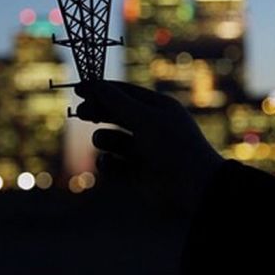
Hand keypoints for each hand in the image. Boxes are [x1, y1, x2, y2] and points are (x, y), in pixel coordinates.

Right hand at [75, 80, 223, 214]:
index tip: (79, 89)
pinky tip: (110, 164)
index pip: (123, 92)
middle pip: (114, 113)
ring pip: (109, 139)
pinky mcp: (134, 172)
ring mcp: (140, 149)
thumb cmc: (173, 146)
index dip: (101, 89)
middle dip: (97, 111)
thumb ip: (117, 102)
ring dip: (103, 139)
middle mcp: (147, 126)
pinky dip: (107, 163)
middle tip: (81, 112)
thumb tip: (95, 84)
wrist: (195, 190)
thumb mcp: (145, 119)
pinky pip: (110, 163)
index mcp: (156, 107)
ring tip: (105, 143)